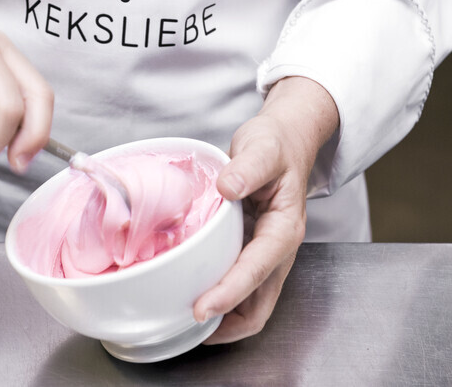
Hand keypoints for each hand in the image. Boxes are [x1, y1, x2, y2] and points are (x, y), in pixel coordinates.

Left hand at [192, 76, 338, 342]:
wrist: (285, 141)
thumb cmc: (275, 145)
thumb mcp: (263, 147)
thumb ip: (248, 166)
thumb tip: (227, 188)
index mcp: (284, 229)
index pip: (257, 270)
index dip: (230, 293)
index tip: (202, 308)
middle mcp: (277, 249)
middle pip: (259, 305)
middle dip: (227, 322)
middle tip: (186, 328)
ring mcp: (264, 254)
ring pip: (250, 303)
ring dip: (223, 319)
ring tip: (184, 324)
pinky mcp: (250, 251)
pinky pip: (238, 287)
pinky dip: (219, 299)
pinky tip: (191, 294)